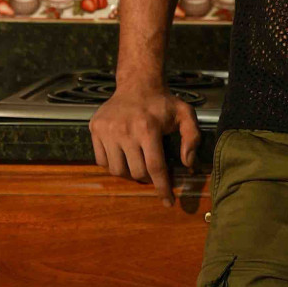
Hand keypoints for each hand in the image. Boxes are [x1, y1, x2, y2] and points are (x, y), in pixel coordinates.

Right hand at [88, 84, 200, 208]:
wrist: (137, 84)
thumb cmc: (162, 103)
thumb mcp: (185, 114)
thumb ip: (192, 138)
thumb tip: (188, 163)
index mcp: (148, 128)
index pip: (155, 168)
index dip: (162, 188)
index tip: (167, 202)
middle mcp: (125, 130)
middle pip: (136, 172)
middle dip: (147, 177)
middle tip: (152, 168)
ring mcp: (107, 130)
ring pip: (117, 170)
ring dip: (129, 172)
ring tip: (137, 160)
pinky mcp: (95, 129)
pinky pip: (102, 161)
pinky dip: (113, 164)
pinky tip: (123, 154)